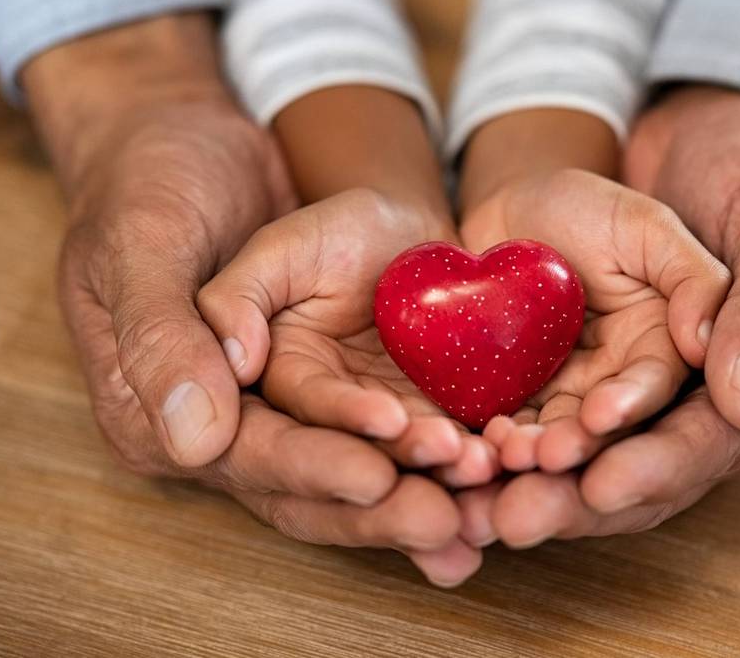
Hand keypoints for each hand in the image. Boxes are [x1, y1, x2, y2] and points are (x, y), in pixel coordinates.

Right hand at [32, 15, 477, 586]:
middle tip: (449, 518)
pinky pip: (395, 435)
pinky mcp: (341, 387)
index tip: (376, 476)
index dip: (313, 467)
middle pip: (309, 487)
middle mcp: (229, 427)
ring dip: (423, 492)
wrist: (200, 144)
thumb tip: (197, 436)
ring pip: (360, 472)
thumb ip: (166, 334)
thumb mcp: (148, 241)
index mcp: (160, 407)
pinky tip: (495, 481)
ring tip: (487, 503)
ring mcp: (290, 411)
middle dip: (382, 507)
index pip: (245, 454)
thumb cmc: (158, 183)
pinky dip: (443, 462)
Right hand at [196, 189, 501, 488]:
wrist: (412, 237)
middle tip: (437, 508)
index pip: (285, 434)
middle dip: (386, 503)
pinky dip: (471, 480)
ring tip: (481, 472)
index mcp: (269, 391)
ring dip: (437, 491)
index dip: (324, 447)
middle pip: (338, 485)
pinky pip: (445, 470)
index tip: (384, 427)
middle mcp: (317, 430)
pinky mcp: (427, 434)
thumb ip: (240, 296)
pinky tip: (503, 477)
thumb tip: (236, 362)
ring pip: (398, 484)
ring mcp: (376, 439)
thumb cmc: (340, 232)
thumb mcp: (283, 246)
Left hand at [458, 169, 729, 472]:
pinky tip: (475, 444)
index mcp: (663, 348)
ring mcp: (566, 396)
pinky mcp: (519, 400)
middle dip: (577, 447)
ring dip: (533, 454)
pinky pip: (509, 427)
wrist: (510, 213)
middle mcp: (620, 383)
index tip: (601, 417)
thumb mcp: (646, 227)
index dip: (632, 406)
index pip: (658, 388)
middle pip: (605, 430)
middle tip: (545, 457)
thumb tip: (706, 345)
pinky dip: (493, 441)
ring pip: (555, 437)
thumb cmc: (586, 208)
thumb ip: (693, 279)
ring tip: (507, 454)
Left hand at [466, 86, 739, 548]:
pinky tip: (462, 457)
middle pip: (646, 471)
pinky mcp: (601, 380)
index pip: (716, 444)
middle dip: (576, 498)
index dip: (654, 467)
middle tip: (513, 519)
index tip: (598, 485)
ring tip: (474, 500)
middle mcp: (721, 415)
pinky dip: (510, 442)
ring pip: (592, 459)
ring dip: (533, 482)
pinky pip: (552, 420)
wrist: (703, 137)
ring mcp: (656, 402)